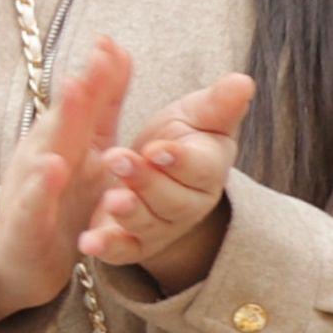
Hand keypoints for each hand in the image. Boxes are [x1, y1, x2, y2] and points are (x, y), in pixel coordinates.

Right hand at [0, 33, 136, 330]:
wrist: (26, 259)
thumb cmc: (63, 198)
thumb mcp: (91, 150)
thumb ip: (104, 106)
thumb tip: (116, 53)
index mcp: (65, 138)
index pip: (84, 103)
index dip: (98, 75)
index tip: (112, 42)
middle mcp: (44, 154)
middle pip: (62, 120)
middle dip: (78, 92)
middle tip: (94, 62)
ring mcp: (31, 186)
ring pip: (45, 153)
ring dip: (58, 128)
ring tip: (73, 104)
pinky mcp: (26, 220)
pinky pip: (35, 200)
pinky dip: (43, 184)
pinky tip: (54, 168)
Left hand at [80, 72, 254, 290]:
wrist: (163, 178)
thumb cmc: (181, 141)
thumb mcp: (198, 117)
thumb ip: (218, 104)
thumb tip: (244, 81)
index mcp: (207, 171)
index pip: (200, 168)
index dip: (179, 160)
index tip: (159, 148)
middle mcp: (187, 205)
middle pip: (172, 199)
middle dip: (146, 181)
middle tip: (118, 160)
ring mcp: (160, 228)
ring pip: (148, 224)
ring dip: (130, 212)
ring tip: (111, 198)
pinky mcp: (132, 244)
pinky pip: (122, 251)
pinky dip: (107, 248)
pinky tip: (88, 242)